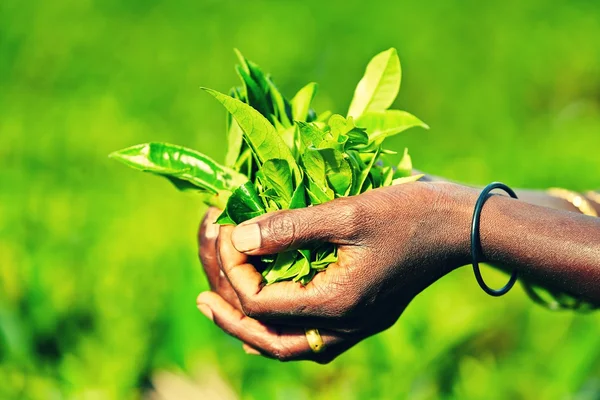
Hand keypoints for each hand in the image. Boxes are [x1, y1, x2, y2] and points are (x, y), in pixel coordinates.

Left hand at [197, 182, 475, 362]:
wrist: (463, 226)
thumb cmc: (409, 213)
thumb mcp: (347, 213)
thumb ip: (290, 227)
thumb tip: (238, 237)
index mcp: (337, 303)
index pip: (262, 301)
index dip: (233, 269)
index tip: (224, 232)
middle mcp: (345, 324)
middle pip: (271, 339)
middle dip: (231, 316)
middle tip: (202, 299)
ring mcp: (357, 323)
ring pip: (292, 344)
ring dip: (255, 328)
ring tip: (226, 308)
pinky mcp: (365, 311)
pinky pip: (314, 334)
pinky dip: (284, 325)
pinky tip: (271, 306)